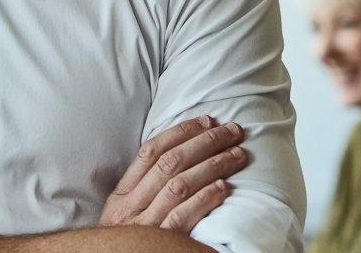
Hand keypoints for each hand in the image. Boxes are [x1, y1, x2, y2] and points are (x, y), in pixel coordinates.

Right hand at [98, 116, 247, 232]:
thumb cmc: (123, 243)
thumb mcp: (123, 215)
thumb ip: (143, 189)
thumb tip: (177, 158)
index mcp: (122, 194)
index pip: (151, 151)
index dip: (180, 132)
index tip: (206, 120)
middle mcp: (131, 207)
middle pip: (170, 163)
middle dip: (205, 142)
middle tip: (233, 131)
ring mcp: (145, 225)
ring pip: (180, 185)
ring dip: (213, 165)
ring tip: (238, 155)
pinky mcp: (161, 243)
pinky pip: (183, 218)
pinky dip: (204, 199)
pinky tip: (223, 187)